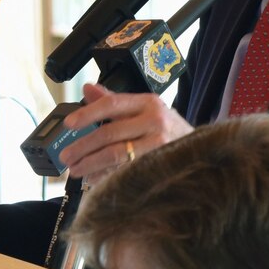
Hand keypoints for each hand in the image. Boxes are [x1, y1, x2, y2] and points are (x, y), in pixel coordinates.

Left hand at [56, 85, 194, 180]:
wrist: (202, 150)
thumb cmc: (168, 130)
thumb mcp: (145, 109)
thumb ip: (114, 101)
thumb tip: (87, 89)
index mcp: (148, 103)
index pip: (112, 104)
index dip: (87, 114)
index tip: (69, 124)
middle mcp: (155, 121)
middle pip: (110, 133)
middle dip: (83, 146)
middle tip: (66, 156)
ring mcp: (160, 146)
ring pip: (117, 155)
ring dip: (91, 164)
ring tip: (76, 170)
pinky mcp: (160, 166)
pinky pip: (126, 172)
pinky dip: (107, 177)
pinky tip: (95, 180)